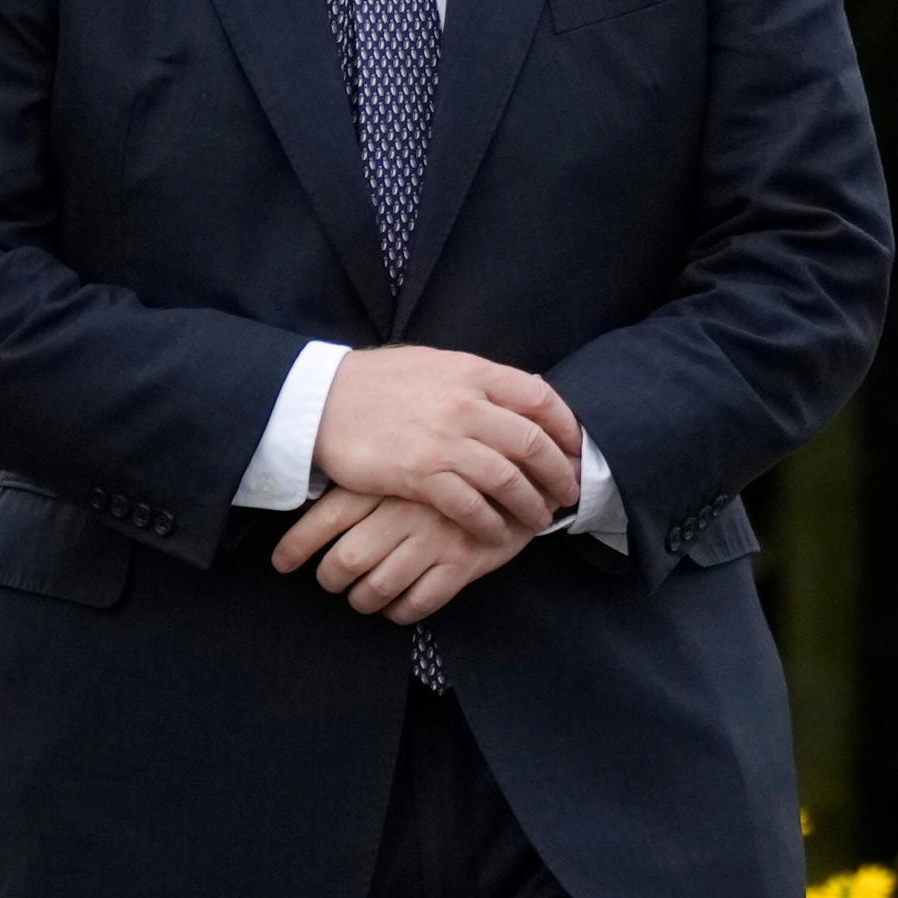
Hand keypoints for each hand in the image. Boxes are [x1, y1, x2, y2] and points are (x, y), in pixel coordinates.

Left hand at [272, 485, 536, 621]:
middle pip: (346, 560)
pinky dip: (400, 612)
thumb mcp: (410, 451)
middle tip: (329, 579)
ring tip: (361, 597)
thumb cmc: (455, 459)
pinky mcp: (463, 563)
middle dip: (330, 579)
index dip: (297, 545)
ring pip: (378, 587)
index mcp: (387, 478)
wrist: (524, 464)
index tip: (280, 562)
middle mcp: (405, 510)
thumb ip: (372, 470)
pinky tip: (396, 607)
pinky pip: (418, 603)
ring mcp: (435, 538)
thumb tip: (315, 491)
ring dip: (363, 600)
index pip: (327, 516)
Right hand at [313, 347, 580, 542]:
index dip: (565, 427)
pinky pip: (472, 506)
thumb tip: (519, 393)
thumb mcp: (434, 363)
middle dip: (558, 473)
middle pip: (533, 443)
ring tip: (540, 520)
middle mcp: (466, 403)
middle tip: (568, 493)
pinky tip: (498, 534)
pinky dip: (492, 524)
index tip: (575, 448)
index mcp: (472, 371)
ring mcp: (445, 439)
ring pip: (509, 479)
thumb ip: (476, 380)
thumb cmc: (378, 382)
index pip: (539, 397)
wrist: (322, 400)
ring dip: (531, 505)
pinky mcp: (421, 474)